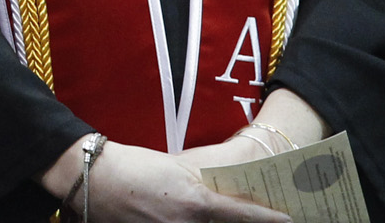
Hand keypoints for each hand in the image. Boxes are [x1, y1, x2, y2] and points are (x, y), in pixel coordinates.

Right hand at [51, 139, 291, 222]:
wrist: (94, 178)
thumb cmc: (134, 166)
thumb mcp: (175, 166)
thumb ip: (203, 179)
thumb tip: (228, 187)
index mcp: (196, 200)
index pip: (242, 214)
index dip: (268, 219)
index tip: (290, 220)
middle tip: (265, 218)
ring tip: (208, 215)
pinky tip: (187, 219)